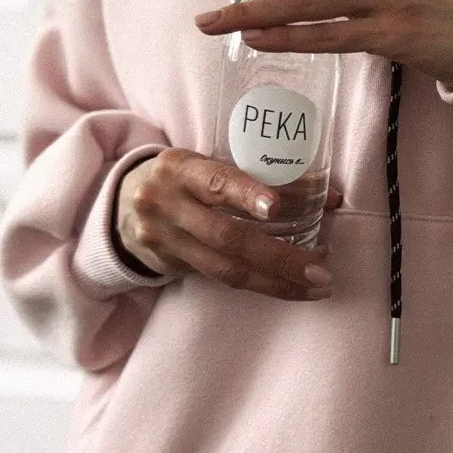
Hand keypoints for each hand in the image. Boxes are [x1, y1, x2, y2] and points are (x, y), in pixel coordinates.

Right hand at [113, 148, 342, 300]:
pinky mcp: (169, 264)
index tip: (275, 207)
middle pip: (227, 235)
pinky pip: (220, 278)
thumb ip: (256, 177)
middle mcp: (167, 203)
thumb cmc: (186, 178)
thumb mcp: (207, 165)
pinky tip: (288, 287)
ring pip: (225, 268)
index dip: (246, 193)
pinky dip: (259, 283)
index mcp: (180, 167)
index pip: (216, 181)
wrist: (123, 202)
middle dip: (280, 256)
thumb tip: (328, 193)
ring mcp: (164, 238)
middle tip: (321, 266)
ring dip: (277, 281)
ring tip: (316, 286)